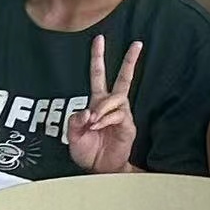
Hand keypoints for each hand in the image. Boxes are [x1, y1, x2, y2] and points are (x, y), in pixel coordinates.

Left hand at [66, 36, 143, 173]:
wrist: (99, 169)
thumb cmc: (87, 152)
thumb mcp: (72, 135)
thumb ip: (75, 121)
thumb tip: (88, 111)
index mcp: (96, 103)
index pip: (98, 75)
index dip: (97, 58)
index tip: (98, 40)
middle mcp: (111, 105)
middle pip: (123, 78)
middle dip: (130, 60)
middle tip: (137, 44)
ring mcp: (121, 114)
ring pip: (116, 98)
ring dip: (103, 108)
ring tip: (94, 122)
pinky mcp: (128, 125)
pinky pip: (118, 114)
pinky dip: (106, 119)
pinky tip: (99, 126)